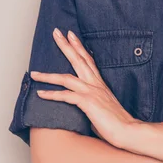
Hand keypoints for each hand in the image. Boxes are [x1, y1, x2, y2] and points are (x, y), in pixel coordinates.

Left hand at [30, 28, 141, 146]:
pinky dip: (52, 95)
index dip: (79, 46)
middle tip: (56, 32)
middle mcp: (96, 84)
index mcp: (100, 83)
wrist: (128, 130)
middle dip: (65, 45)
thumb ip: (93, 101)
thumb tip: (84, 106)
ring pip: (66, 78)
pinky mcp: (88, 103)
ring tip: (34, 73)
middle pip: (78, 60)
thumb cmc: (116, 122)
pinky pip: (66, 96)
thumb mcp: (103, 106)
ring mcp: (92, 92)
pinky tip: (40, 94)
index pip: (88, 59)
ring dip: (48, 75)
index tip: (71, 35)